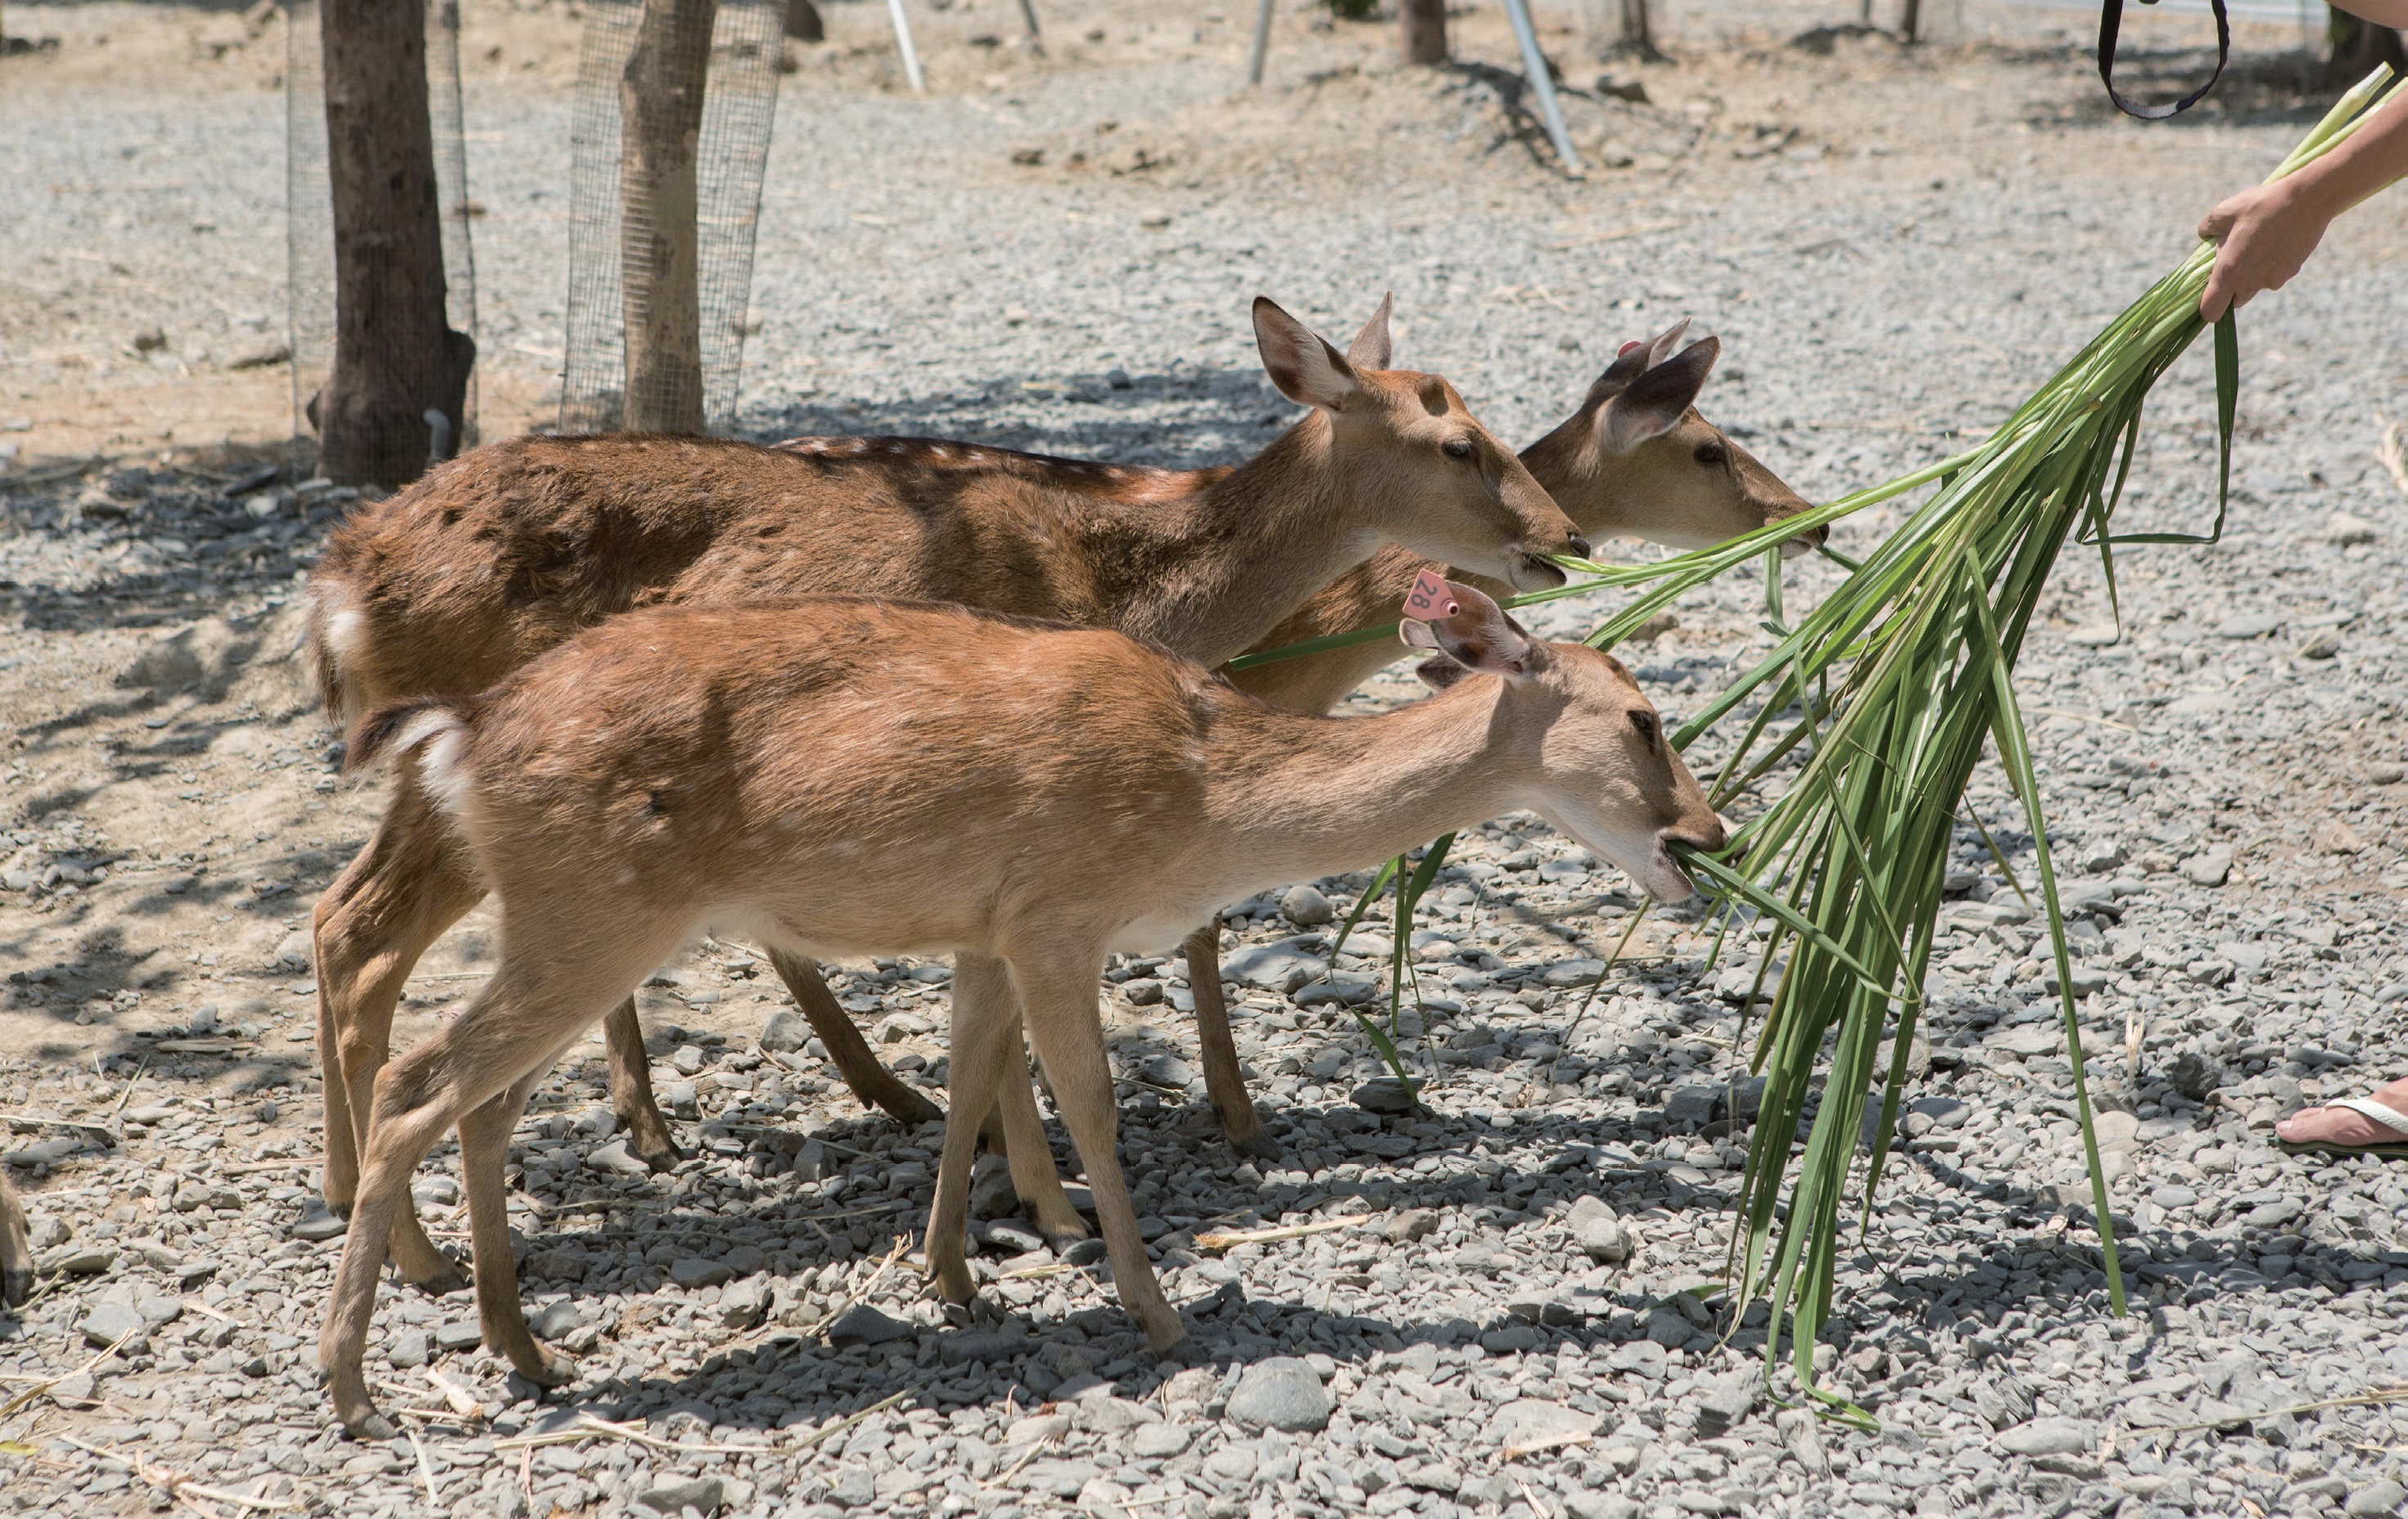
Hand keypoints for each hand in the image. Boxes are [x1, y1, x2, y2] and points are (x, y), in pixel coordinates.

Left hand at [2196, 181, 2332, 320]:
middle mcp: (2250, 283)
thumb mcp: (2224, 211)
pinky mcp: (2291, 272)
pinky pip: (2274, 275)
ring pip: (2255, 286)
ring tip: (2257, 243)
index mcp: (2229, 273)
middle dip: (2230, 287)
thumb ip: (2207, 228)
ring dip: (2251, 274)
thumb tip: (2205, 236)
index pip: (2210, 312)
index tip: (2209, 290)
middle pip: (2234, 300)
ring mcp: (2273, 280)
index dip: (2206, 307)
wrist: (2308, 199)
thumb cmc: (2261, 205)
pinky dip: (2271, 265)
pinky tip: (2276, 240)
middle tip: (2234, 258)